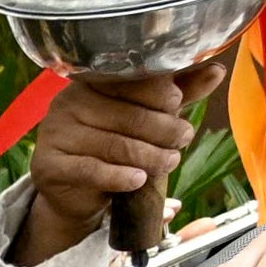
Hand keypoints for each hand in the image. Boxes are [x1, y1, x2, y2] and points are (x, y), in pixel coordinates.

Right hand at [13, 67, 198, 263]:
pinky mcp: (49, 166)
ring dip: (149, 156)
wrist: (73, 194)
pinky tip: (138, 181)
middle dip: (163, 128)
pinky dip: (120, 177)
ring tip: (170, 162)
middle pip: (125, 114)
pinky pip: (91, 170)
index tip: (177, 106)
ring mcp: (55, 134)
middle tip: (183, 139)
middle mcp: (67, 103)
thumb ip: (175, 96)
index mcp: (89, 83)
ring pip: (113, 144)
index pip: (128, 80)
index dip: (159, 93)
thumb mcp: (145, 118)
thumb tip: (215, 71)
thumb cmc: (112, 149)